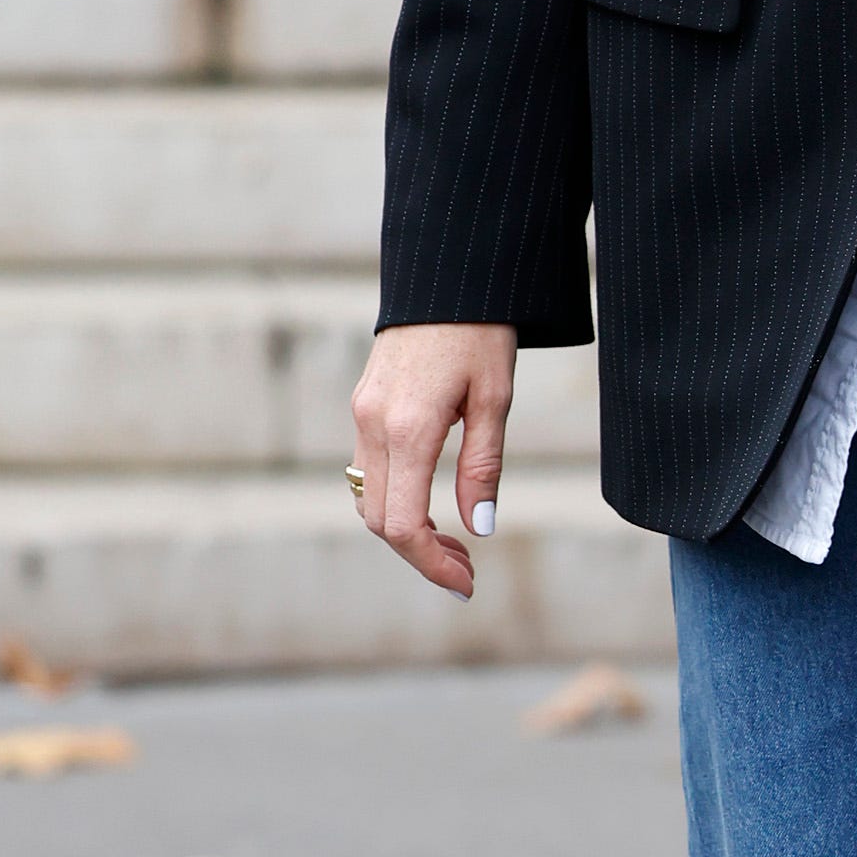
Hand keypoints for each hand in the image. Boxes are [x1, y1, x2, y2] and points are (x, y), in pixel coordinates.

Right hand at [348, 321, 516, 595]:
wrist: (447, 274)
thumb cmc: (481, 331)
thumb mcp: (495, 398)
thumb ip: (483, 466)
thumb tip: (478, 528)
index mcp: (408, 429)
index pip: (402, 524)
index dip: (431, 564)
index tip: (465, 582)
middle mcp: (373, 426)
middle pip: (379, 521)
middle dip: (420, 555)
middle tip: (465, 569)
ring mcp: (362, 415)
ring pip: (367, 498)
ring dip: (403, 530)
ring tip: (452, 541)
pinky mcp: (362, 404)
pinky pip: (366, 470)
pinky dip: (393, 499)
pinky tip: (429, 501)